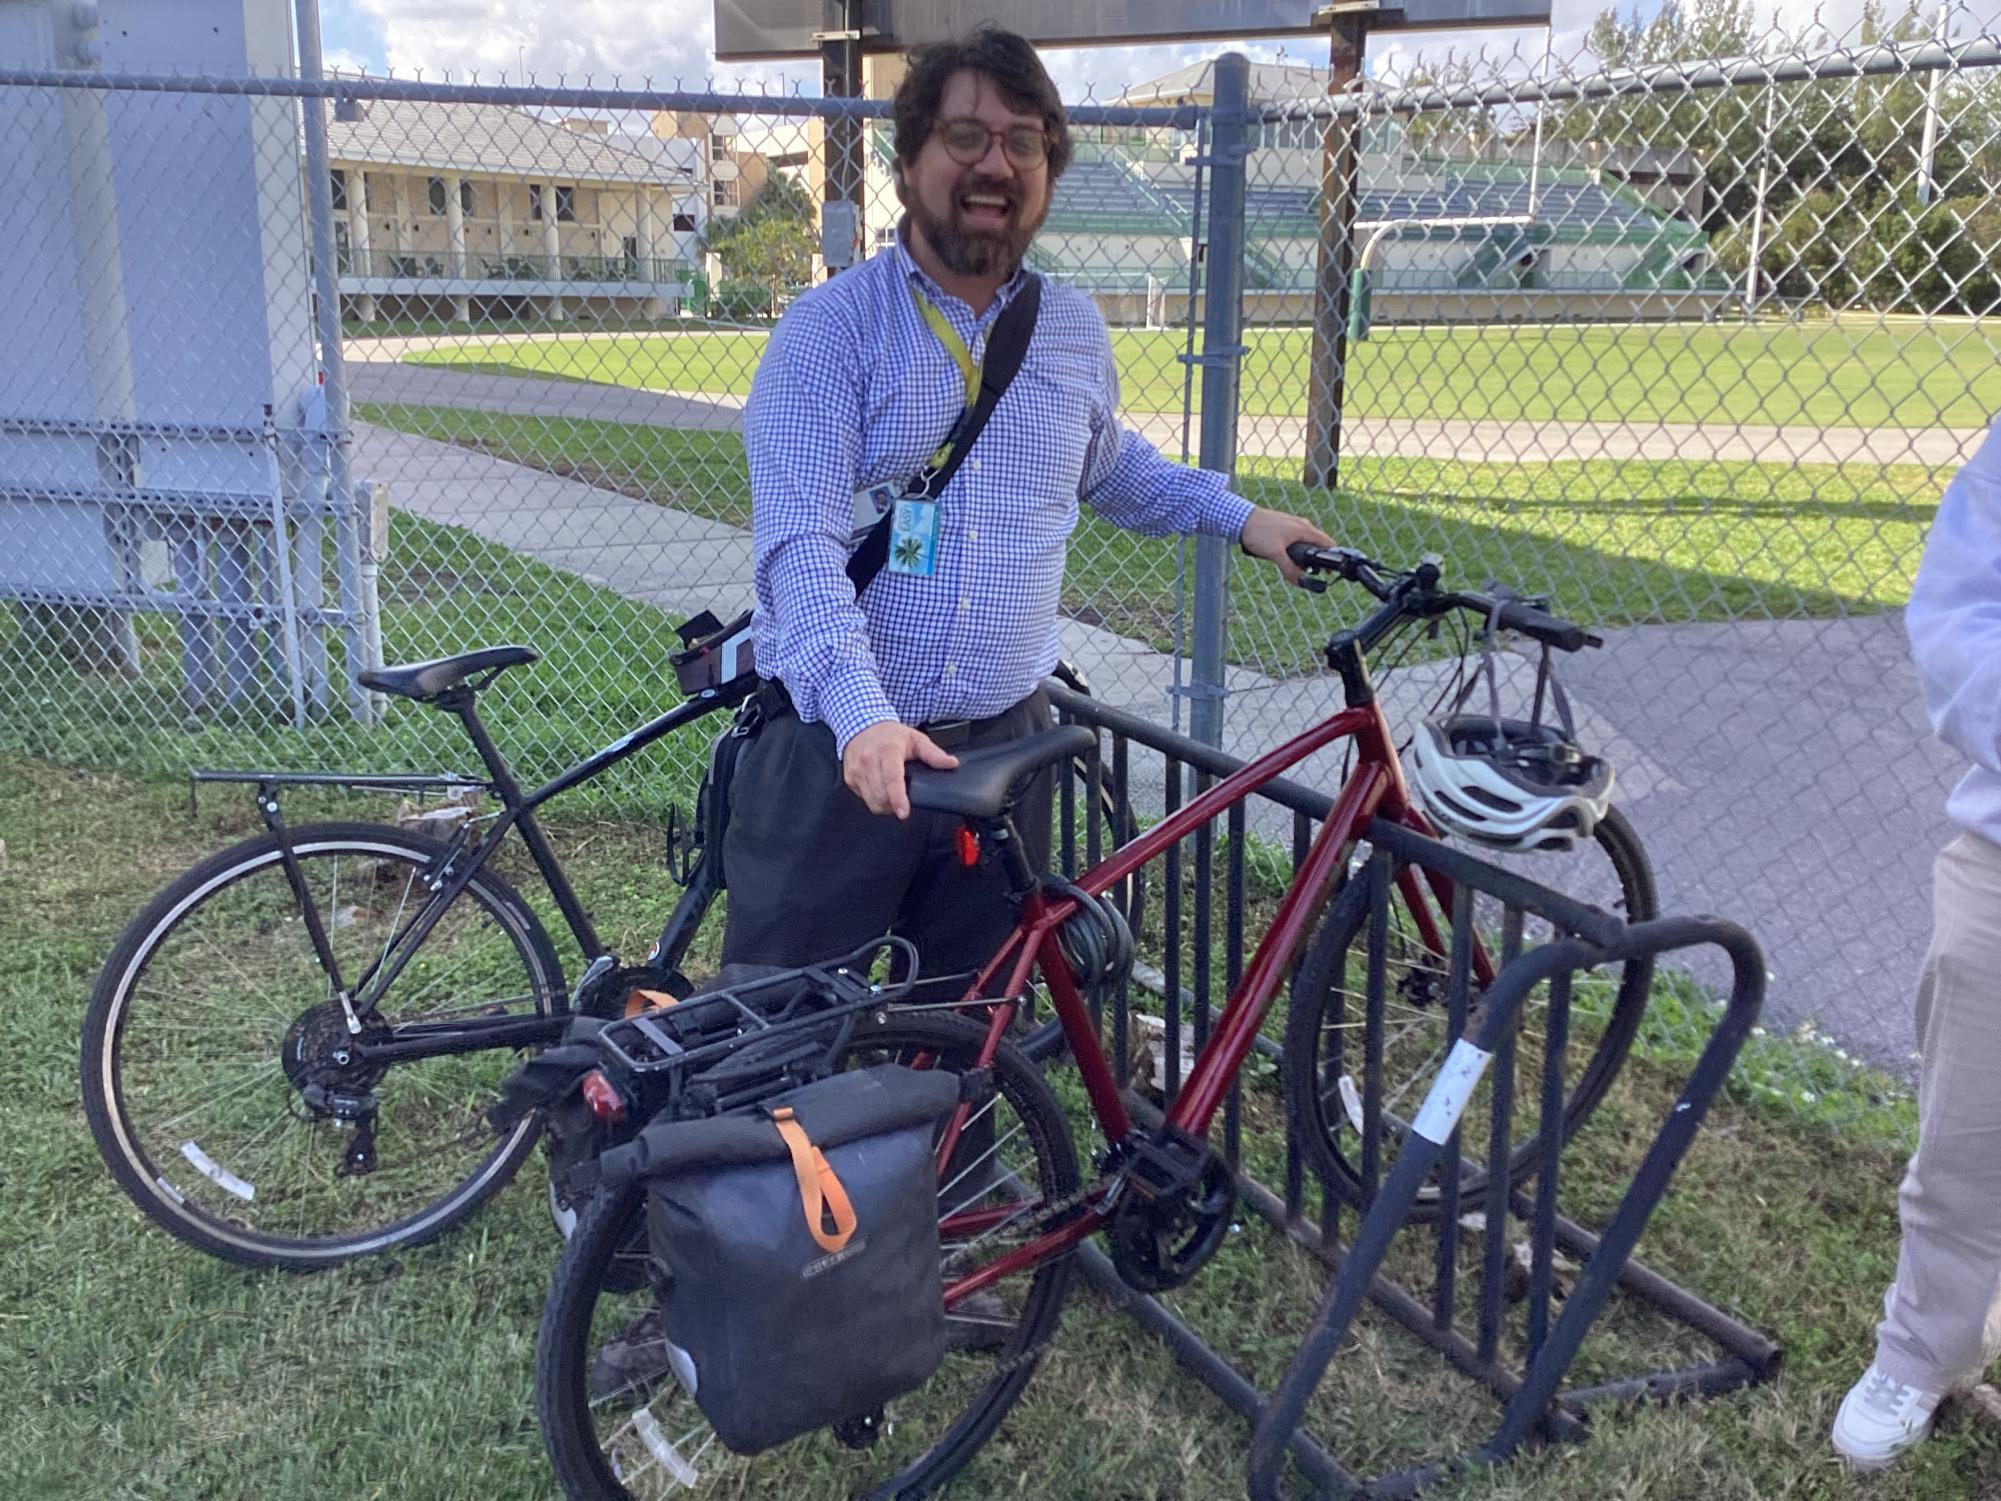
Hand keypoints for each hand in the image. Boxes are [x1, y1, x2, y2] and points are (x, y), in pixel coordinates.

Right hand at [842, 721, 958, 818]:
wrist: (861, 724)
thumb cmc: (889, 735)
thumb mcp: (916, 739)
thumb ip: (933, 754)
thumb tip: (951, 763)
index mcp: (888, 751)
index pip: (891, 778)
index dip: (897, 798)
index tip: (903, 812)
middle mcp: (869, 760)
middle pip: (881, 795)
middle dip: (894, 804)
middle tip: (903, 799)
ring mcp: (856, 770)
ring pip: (871, 800)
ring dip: (884, 804)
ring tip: (892, 795)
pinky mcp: (849, 778)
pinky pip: (863, 798)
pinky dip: (873, 798)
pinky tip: (880, 788)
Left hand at [1240, 507, 1335, 585]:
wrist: (1241, 518)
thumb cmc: (1258, 531)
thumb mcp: (1275, 554)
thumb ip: (1288, 569)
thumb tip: (1299, 582)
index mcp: (1305, 529)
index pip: (1329, 544)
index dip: (1332, 559)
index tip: (1329, 572)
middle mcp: (1303, 525)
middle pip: (1318, 544)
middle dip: (1316, 560)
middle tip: (1312, 574)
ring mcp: (1294, 525)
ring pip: (1306, 543)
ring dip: (1305, 556)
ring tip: (1297, 568)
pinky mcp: (1285, 527)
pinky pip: (1296, 540)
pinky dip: (1296, 550)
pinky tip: (1286, 558)